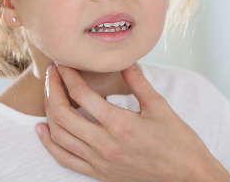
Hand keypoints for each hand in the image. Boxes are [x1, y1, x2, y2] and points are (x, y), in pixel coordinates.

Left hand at [37, 62, 229, 181]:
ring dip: (49, 112)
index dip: (68, 75)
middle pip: (62, 114)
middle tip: (52, 73)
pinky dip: (49, 143)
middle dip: (52, 89)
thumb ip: (137, 81)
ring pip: (59, 136)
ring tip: (50, 93)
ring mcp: (99, 161)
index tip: (63, 62)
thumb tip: (124, 59)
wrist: (186, 176)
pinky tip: (43, 128)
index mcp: (120, 124)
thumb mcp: (159, 106)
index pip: (82, 95)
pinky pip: (65, 159)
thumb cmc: (177, 140)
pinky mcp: (99, 173)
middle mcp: (104, 144)